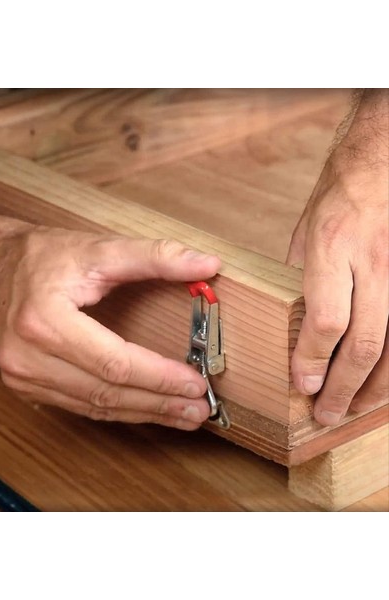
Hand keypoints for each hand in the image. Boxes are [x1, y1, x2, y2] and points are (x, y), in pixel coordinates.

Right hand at [0, 220, 220, 429]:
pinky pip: (80, 406)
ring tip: (183, 415)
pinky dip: (117, 410)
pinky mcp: (26, 385)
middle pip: (106, 392)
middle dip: (158, 403)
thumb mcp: (98, 248)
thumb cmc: (41, 257)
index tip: (196, 383)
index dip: (159, 376)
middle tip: (198, 409)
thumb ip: (156, 256)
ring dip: (143, 413)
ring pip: (94, 407)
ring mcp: (23, 377)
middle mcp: (28, 356)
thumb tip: (207, 265)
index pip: (114, 362)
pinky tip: (145, 410)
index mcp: (45, 320)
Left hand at [287, 90, 388, 425]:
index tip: (302, 384)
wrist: (380, 168)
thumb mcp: (304, 236)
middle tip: (327, 413)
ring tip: (354, 407)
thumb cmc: (339, 199)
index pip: (325, 320)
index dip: (313, 360)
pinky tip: (383, 382)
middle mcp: (374, 264)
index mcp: (333, 250)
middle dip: (343, 388)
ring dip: (375, 387)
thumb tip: (292, 327)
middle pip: (364, 344)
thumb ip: (300, 283)